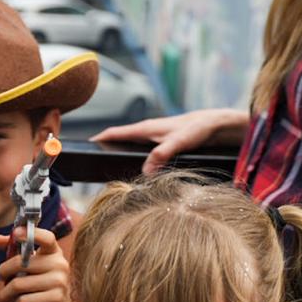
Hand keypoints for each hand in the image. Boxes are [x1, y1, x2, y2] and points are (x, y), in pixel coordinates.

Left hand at [0, 225, 69, 301]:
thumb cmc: (39, 281)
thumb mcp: (28, 264)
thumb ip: (14, 250)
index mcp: (53, 251)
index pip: (46, 238)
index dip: (31, 233)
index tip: (16, 232)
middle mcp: (59, 264)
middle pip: (20, 263)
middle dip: (3, 273)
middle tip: (1, 280)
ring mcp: (59, 281)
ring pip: (18, 285)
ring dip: (5, 294)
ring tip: (3, 298)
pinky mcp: (56, 299)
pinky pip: (23, 300)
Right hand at [89, 107, 248, 173]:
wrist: (220, 125)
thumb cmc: (200, 128)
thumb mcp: (181, 141)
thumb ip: (162, 154)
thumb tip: (145, 172)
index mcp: (145, 128)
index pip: (114, 133)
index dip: (97, 140)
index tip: (82, 150)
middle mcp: (148, 133)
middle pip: (120, 142)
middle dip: (107, 152)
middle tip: (94, 168)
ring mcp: (156, 140)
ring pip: (133, 150)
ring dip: (123, 158)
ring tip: (114, 174)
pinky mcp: (165, 146)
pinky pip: (145, 156)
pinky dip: (139, 163)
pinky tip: (142, 176)